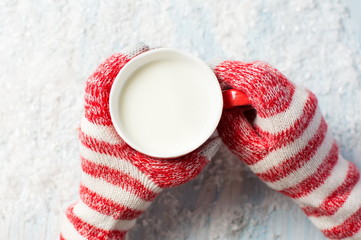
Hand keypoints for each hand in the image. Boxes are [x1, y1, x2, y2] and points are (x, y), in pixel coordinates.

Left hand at [60, 44, 220, 239]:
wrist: (107, 207)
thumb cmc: (129, 193)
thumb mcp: (163, 177)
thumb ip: (192, 161)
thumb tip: (215, 139)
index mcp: (101, 130)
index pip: (98, 85)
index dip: (115, 62)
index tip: (140, 50)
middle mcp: (93, 123)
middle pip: (101, 80)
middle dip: (125, 61)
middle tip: (150, 52)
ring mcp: (93, 124)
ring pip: (101, 87)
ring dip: (121, 70)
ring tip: (145, 61)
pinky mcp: (99, 127)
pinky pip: (103, 98)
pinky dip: (118, 83)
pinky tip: (136, 81)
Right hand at [214, 60, 360, 239]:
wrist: (320, 177)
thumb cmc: (285, 169)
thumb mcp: (249, 152)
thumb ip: (231, 125)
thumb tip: (219, 104)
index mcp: (283, 112)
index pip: (254, 78)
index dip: (230, 71)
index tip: (212, 72)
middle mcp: (297, 97)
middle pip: (261, 71)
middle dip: (236, 74)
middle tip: (217, 84)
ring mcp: (303, 96)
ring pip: (268, 76)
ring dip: (247, 81)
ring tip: (231, 97)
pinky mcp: (303, 98)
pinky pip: (276, 84)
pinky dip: (259, 88)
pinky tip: (249, 102)